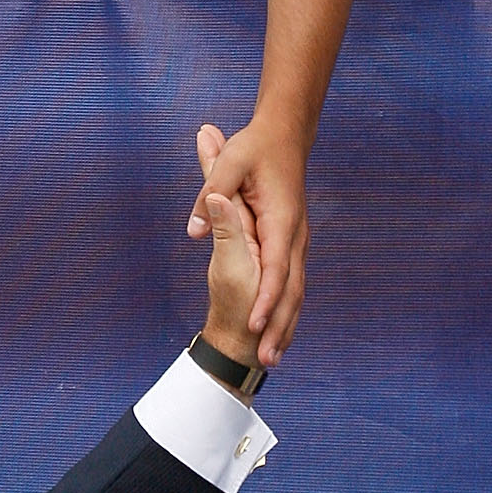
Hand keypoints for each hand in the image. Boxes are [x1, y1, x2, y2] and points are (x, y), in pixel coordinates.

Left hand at [188, 115, 306, 365]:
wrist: (287, 134)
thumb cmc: (258, 148)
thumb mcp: (232, 168)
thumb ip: (213, 197)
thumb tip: (195, 226)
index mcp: (281, 219)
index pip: (276, 268)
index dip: (267, 299)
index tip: (256, 324)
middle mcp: (294, 235)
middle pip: (291, 290)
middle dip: (280, 326)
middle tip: (267, 358)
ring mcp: (296, 242)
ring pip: (295, 293)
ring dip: (285, 326)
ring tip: (273, 358)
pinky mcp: (292, 245)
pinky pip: (293, 287)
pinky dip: (286, 313)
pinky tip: (280, 336)